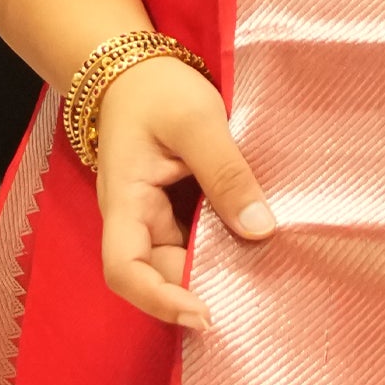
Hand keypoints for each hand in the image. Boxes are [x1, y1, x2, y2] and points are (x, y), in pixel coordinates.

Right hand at [95, 54, 275, 329]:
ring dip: (214, 273)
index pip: (124, 269)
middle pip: (157, 275)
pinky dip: (223, 251)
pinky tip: (256, 251)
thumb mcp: (197, 122)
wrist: (137, 70)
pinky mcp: (176, 211)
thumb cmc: (158, 89)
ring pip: (181, 262)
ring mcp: (155, 218)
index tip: (204, 313)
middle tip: (253, 297)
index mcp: (124, 201)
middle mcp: (135, 220)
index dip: (159, 300)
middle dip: (198, 291)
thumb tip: (261, 229)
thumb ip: (226, 173)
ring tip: (261, 279)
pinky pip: (197, 242)